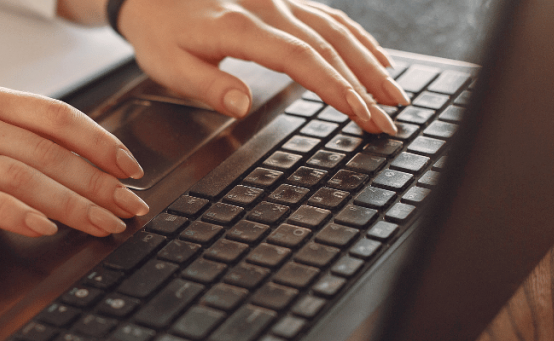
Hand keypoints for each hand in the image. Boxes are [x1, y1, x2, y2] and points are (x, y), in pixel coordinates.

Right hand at [0, 82, 148, 240]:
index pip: (56, 116)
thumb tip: (78, 166)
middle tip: (130, 207)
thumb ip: (11, 141)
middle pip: (49, 150)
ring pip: (25, 174)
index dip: (101, 143)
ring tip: (102, 224)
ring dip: (72, 203)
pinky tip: (42, 228)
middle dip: (99, 183)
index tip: (131, 169)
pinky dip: (18, 214)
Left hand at [61, 0, 409, 133]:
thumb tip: (242, 106)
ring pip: (336, 29)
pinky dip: (358, 38)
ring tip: (395, 96)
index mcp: (240, 27)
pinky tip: (377, 59)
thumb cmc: (157, 29)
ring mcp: (278, 1)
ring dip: (369, 63)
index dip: (333, 86)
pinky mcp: (281, 2)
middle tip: (389, 120)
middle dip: (363, 85)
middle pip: (328, 46)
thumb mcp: (167, 64)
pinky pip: (329, 17)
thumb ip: (207, 85)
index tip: (359, 112)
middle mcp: (267, 8)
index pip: (300, 57)